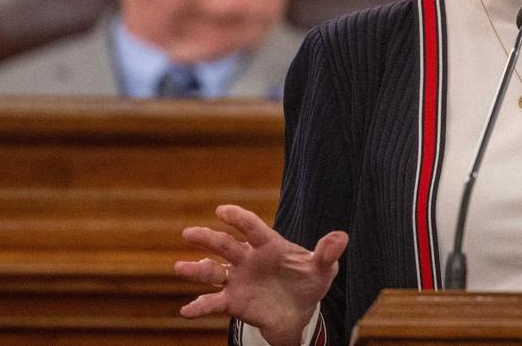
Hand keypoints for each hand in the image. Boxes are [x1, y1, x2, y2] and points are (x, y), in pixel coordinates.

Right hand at [174, 204, 347, 345]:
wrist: (299, 312)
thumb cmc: (308, 282)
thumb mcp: (322, 269)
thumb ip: (327, 253)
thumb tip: (341, 237)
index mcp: (268, 245)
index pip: (251, 227)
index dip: (238, 218)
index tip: (221, 210)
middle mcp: (247, 259)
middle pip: (225, 246)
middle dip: (207, 239)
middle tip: (189, 233)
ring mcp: (237, 280)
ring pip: (212, 272)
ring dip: (196, 270)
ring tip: (180, 267)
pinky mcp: (232, 301)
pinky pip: (213, 302)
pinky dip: (199, 306)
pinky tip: (186, 310)